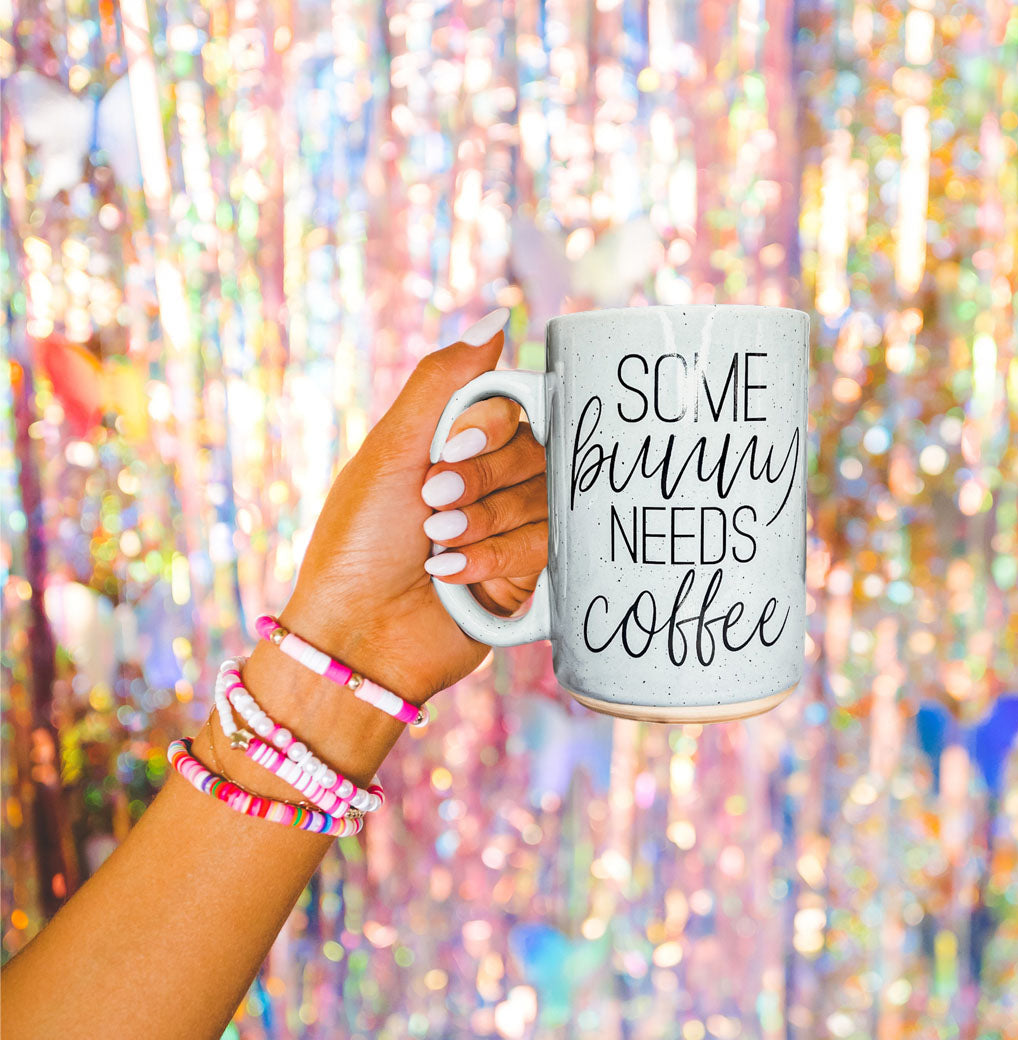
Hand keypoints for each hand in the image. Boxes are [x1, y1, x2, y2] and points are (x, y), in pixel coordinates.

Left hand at [279, 309, 547, 706]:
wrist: (359, 635)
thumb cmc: (359, 541)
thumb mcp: (390, 450)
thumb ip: (445, 382)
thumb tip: (500, 316)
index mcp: (454, 444)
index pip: (513, 408)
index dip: (489, 430)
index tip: (447, 452)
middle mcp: (489, 480)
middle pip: (535, 451)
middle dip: (482, 481)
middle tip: (433, 504)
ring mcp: (511, 527)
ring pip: (546, 499)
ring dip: (485, 523)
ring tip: (438, 546)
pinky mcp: (529, 574)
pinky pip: (548, 546)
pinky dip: (497, 559)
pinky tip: (454, 576)